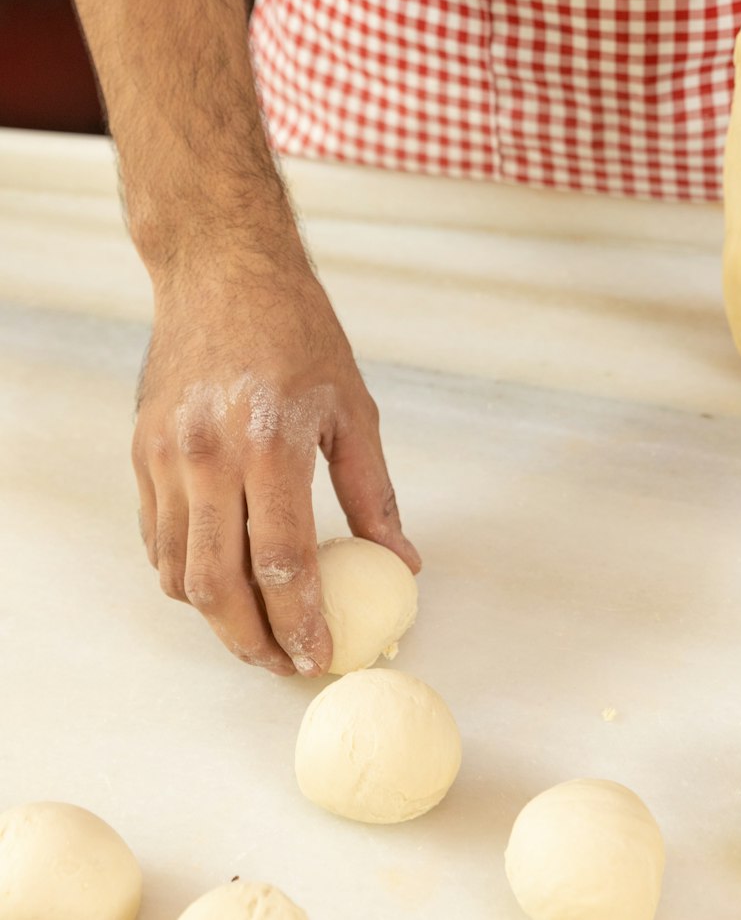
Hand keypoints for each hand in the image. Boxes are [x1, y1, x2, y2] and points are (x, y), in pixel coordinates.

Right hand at [132, 248, 418, 675]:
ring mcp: (166, 455)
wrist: (220, 272)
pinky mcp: (142, 452)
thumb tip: (402, 562)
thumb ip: (373, 493)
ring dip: (216, 617)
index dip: (302, 622)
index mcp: (270, 442)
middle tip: (283, 664)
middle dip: (252, 642)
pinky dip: (185, 574)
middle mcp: (208, 454)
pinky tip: (220, 579)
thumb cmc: (296, 331)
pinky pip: (157, 539)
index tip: (319, 657)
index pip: (282, 562)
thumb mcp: (351, 406)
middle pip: (218, 585)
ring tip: (256, 630)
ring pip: (178, 572)